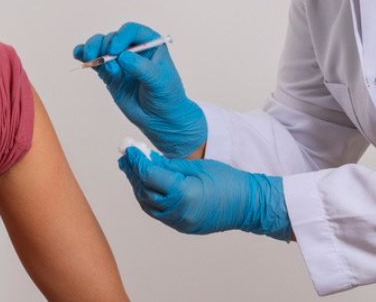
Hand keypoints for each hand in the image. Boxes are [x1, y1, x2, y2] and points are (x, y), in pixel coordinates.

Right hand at [74, 22, 206, 156]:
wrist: (161, 119)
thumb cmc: (167, 97)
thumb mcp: (160, 81)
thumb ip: (142, 68)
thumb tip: (123, 56)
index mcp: (150, 44)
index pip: (132, 31)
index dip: (121, 36)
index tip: (116, 50)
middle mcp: (133, 49)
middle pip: (112, 38)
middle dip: (104, 46)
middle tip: (103, 59)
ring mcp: (120, 61)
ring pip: (101, 47)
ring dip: (93, 50)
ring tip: (92, 61)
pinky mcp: (109, 74)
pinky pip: (95, 61)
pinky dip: (84, 56)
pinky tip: (79, 56)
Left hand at [117, 146, 291, 240]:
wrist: (249, 205)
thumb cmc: (228, 181)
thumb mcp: (197, 166)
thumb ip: (169, 165)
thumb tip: (147, 159)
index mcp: (184, 194)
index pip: (149, 176)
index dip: (136, 161)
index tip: (129, 149)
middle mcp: (178, 212)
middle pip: (144, 191)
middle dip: (133, 173)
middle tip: (126, 157)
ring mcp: (179, 222)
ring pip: (148, 205)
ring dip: (138, 187)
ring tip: (133, 170)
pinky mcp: (181, 226)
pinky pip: (157, 212)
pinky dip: (148, 198)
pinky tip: (146, 186)